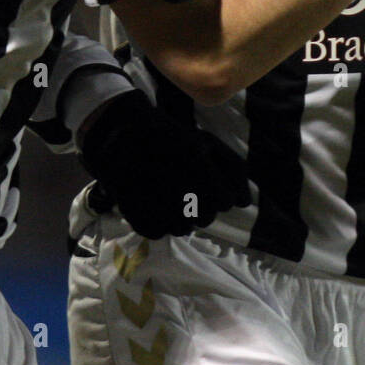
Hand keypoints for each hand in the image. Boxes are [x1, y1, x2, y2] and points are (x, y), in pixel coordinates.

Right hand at [78, 90, 250, 238]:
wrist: (119, 133)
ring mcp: (147, 194)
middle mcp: (170, 175)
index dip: (222, 198)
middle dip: (204, 210)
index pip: (223, 199)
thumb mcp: (207, 142)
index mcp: (192, 155)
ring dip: (183, 220)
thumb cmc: (172, 139)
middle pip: (205, 217)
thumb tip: (244, 202)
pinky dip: (159, 224)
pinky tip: (157, 208)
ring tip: (175, 203)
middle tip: (193, 198)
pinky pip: (156, 231)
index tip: (217, 194)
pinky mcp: (130, 208)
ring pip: (182, 228)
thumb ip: (234, 169)